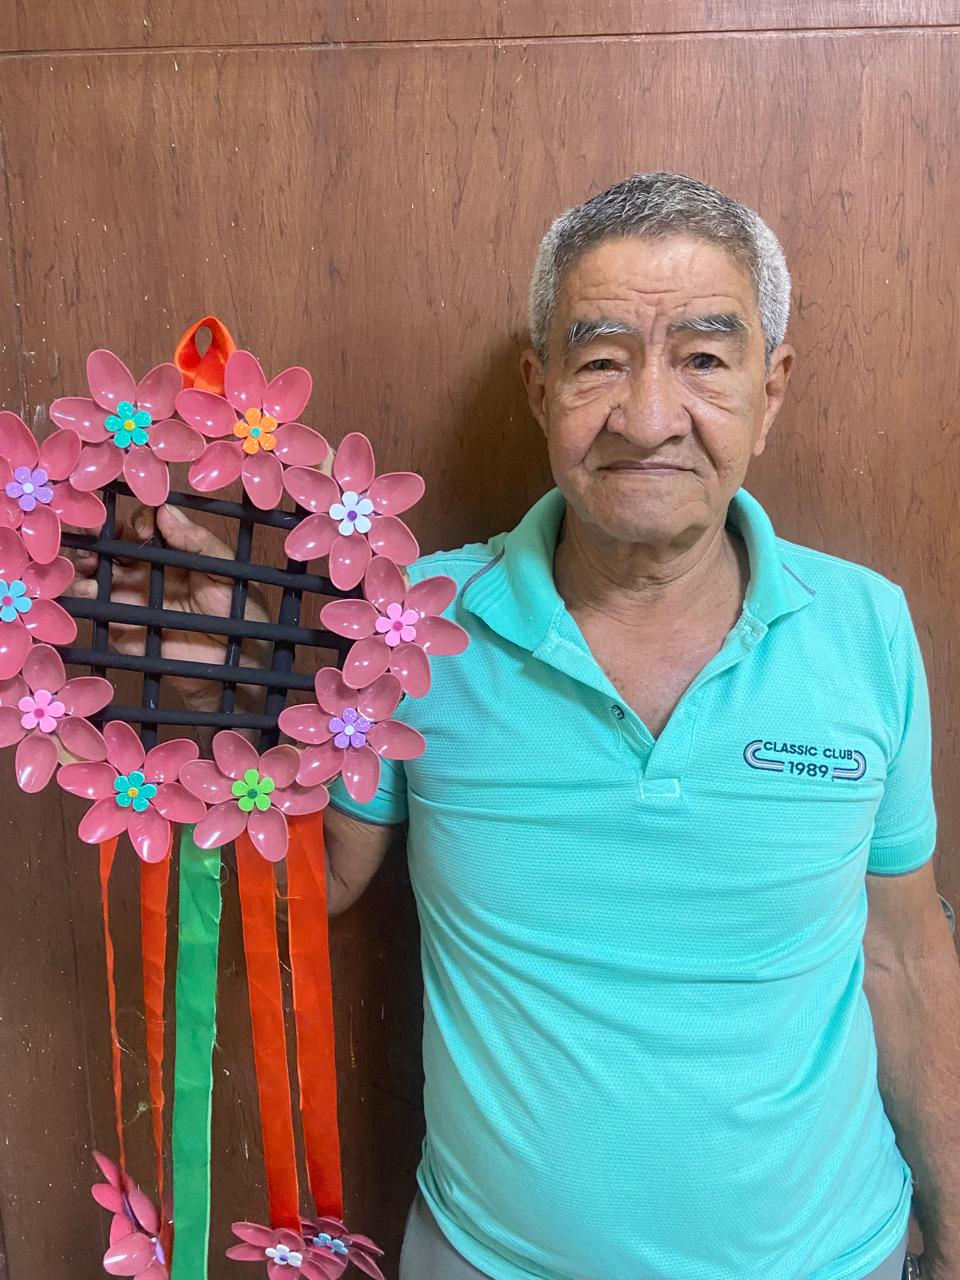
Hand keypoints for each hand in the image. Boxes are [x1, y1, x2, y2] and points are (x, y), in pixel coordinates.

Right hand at [63, 502, 271, 715]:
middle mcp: (147, 572)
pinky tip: (87, 586)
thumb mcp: (227, 571)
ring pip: (97, 571)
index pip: (144, 527)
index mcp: (172, 555)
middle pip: (113, 545)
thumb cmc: (240, 614)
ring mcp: (131, 597)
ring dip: (85, 559)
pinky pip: (95, 606)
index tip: (144, 530)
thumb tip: (166, 511)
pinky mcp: (121, 625)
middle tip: (92, 531)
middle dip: (98, 534)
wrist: (237, 665)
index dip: (139, 521)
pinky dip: (82, 592)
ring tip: (88, 559)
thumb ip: (198, 542)